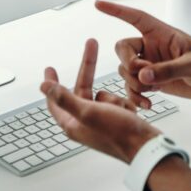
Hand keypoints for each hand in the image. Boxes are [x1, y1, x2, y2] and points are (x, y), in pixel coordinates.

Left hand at [40, 38, 159, 162]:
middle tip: (92, 44)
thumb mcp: (88, 111)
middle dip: (88, 68)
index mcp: (72, 123)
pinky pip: (116, 101)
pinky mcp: (115, 121)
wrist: (147, 147)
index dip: (53, 83)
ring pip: (103, 95)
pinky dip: (123, 104)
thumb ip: (64, 98)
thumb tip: (43, 87)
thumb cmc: (118, 133)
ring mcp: (100, 122)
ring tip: (121, 111)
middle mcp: (84, 122)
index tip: (50, 68)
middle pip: (82, 89)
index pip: (55, 99)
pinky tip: (130, 114)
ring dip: (113, 98)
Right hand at [96, 0, 190, 109]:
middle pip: (123, 48)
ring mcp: (151, 64)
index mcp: (162, 34)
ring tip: (151, 92)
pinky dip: (136, 96)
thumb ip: (168, 70)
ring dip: (133, 83)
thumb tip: (143, 75)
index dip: (117, 10)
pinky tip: (147, 104)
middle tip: (142, 75)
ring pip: (125, 70)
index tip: (99, 4)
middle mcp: (152, 47)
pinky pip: (133, 86)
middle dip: (127, 63)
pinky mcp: (152, 81)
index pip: (136, 17)